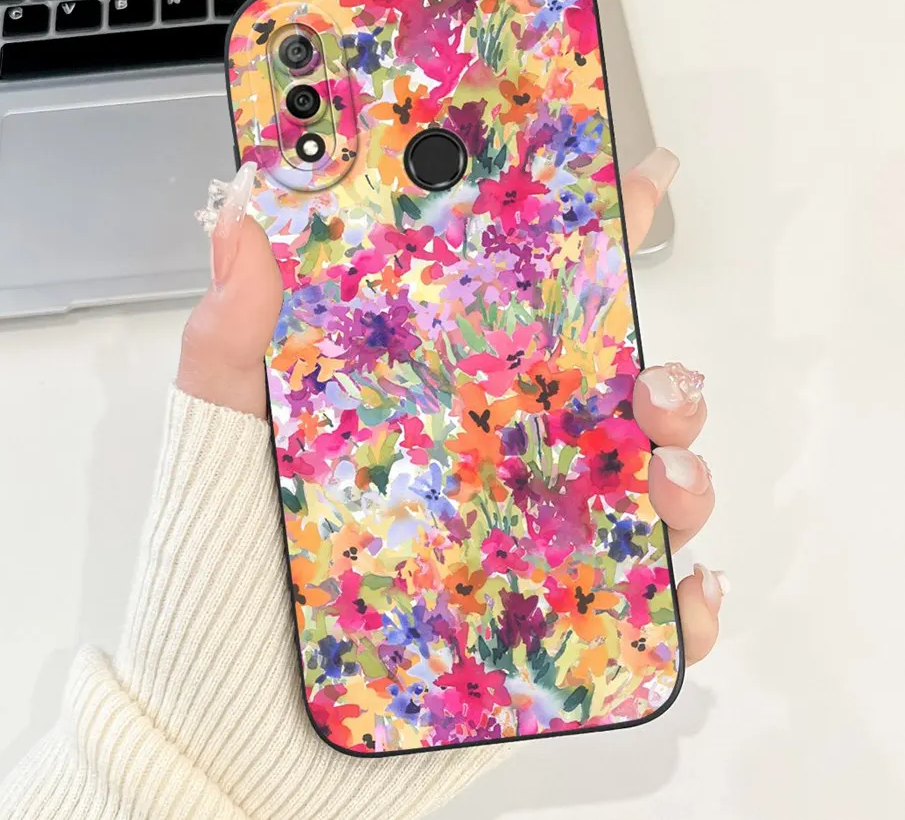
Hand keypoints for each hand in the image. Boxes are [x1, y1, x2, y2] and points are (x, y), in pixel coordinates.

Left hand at [178, 147, 724, 665]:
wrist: (236, 724)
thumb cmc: (226, 569)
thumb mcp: (222, 435)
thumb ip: (232, 332)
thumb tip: (238, 212)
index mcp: (439, 400)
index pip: (525, 311)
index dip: (588, 243)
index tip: (639, 184)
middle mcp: (496, 465)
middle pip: (612, 402)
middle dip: (662, 377)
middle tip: (653, 382)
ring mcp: (528, 545)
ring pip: (644, 497)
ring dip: (684, 477)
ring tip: (662, 481)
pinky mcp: (548, 633)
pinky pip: (642, 615)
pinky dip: (685, 603)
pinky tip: (684, 587)